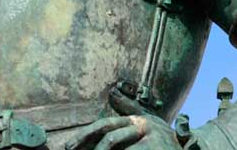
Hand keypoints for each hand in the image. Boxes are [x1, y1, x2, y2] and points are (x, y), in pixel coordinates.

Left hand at [63, 115, 181, 149]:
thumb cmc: (168, 139)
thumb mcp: (150, 122)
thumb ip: (130, 109)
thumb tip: (112, 92)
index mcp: (139, 121)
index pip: (107, 126)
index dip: (85, 135)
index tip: (69, 146)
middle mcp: (145, 130)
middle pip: (111, 140)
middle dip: (92, 149)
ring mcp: (152, 145)